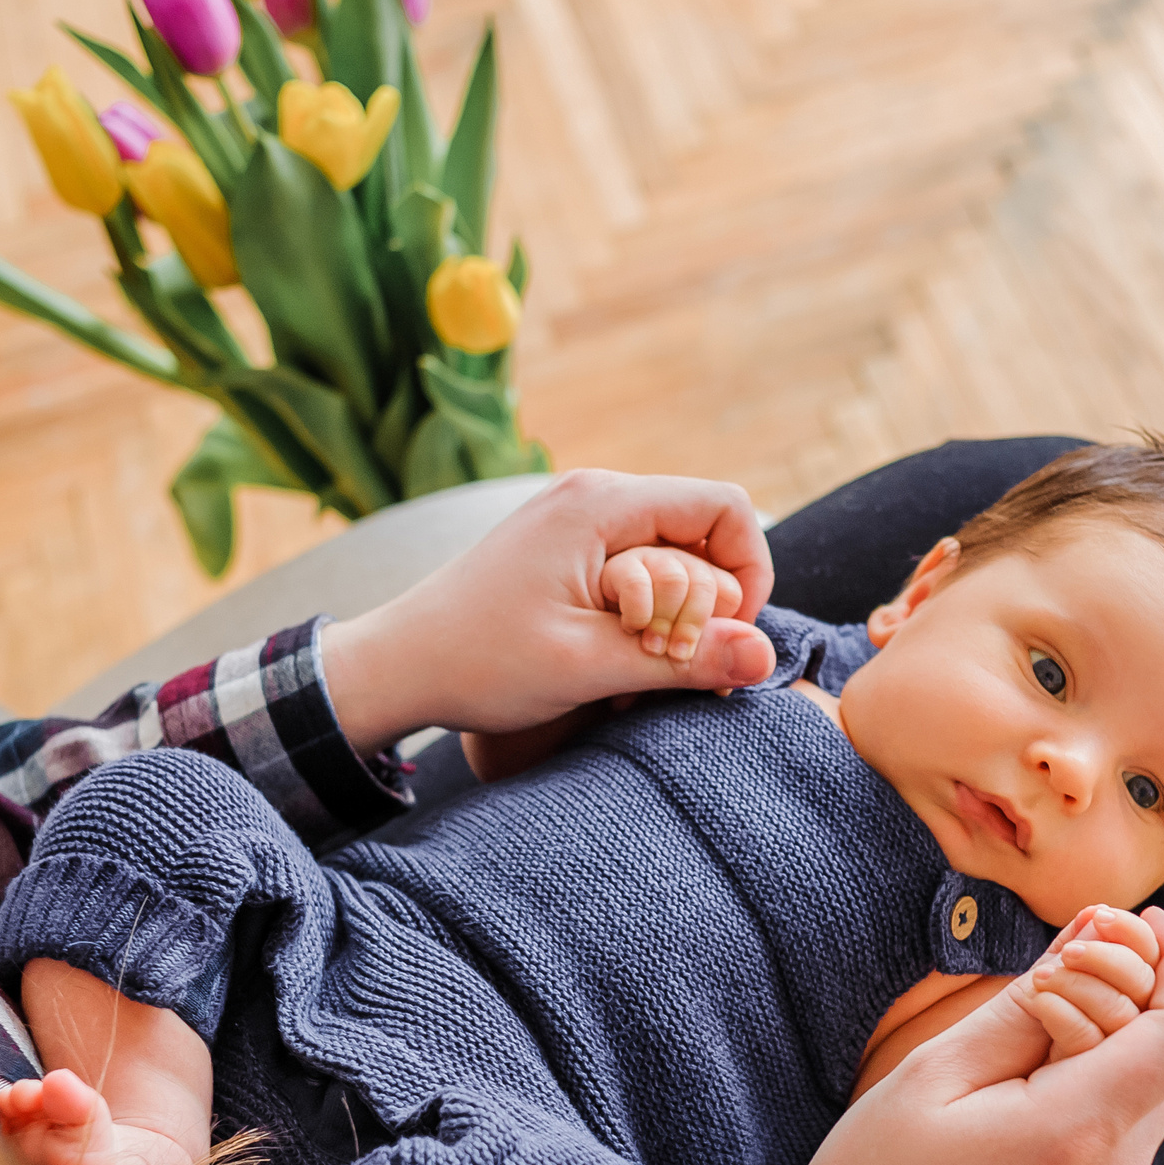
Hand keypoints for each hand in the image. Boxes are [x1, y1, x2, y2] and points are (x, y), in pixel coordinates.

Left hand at [319, 469, 777, 751]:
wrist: (396, 665)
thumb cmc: (480, 663)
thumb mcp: (589, 667)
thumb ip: (684, 660)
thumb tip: (767, 658)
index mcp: (601, 504)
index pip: (726, 508)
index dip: (750, 573)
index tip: (726, 639)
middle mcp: (593, 495)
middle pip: (704, 529)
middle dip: (712, 600)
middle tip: (684, 666)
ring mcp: (576, 518)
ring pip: (673, 552)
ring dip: (678, 613)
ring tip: (642, 669)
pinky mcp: (565, 547)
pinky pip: (638, 567)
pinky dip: (645, 612)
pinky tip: (616, 659)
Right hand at [703, 908, 1163, 1164]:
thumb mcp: (933, 1075)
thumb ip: (1024, 1006)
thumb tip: (1094, 937)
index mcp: (1075, 1134)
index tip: (1144, 922)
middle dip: (1144, 992)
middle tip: (1072, 954)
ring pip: (1156, 1095)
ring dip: (1119, 1042)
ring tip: (1036, 1022)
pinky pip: (1128, 1137)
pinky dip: (1101, 1089)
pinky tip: (1029, 1087)